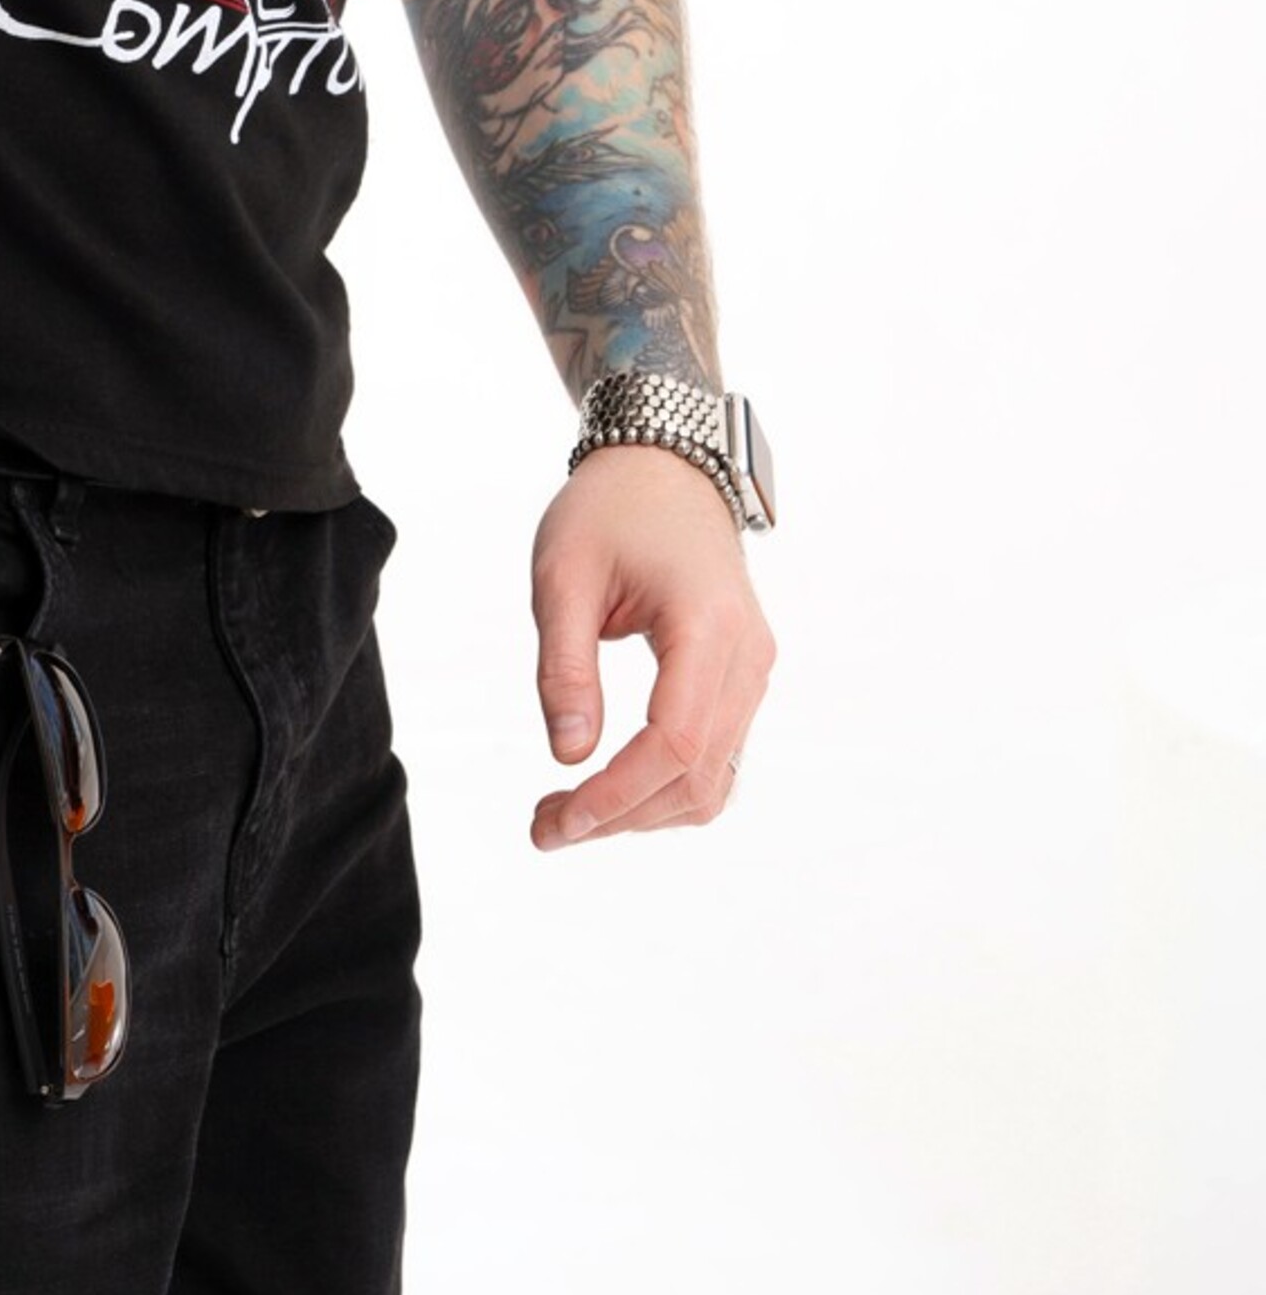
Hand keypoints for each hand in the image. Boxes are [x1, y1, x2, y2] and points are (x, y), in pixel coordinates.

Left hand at [528, 442, 775, 850]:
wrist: (665, 468)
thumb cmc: (609, 510)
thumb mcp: (563, 576)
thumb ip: (564, 666)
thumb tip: (568, 757)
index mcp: (706, 624)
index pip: (672, 742)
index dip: (615, 795)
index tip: (555, 820)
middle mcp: (746, 656)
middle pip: (695, 775)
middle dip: (619, 816)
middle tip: (542, 827)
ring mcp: (753, 670)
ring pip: (712, 779)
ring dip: (642, 811)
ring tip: (567, 811)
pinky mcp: (742, 678)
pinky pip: (716, 757)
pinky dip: (664, 786)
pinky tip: (609, 787)